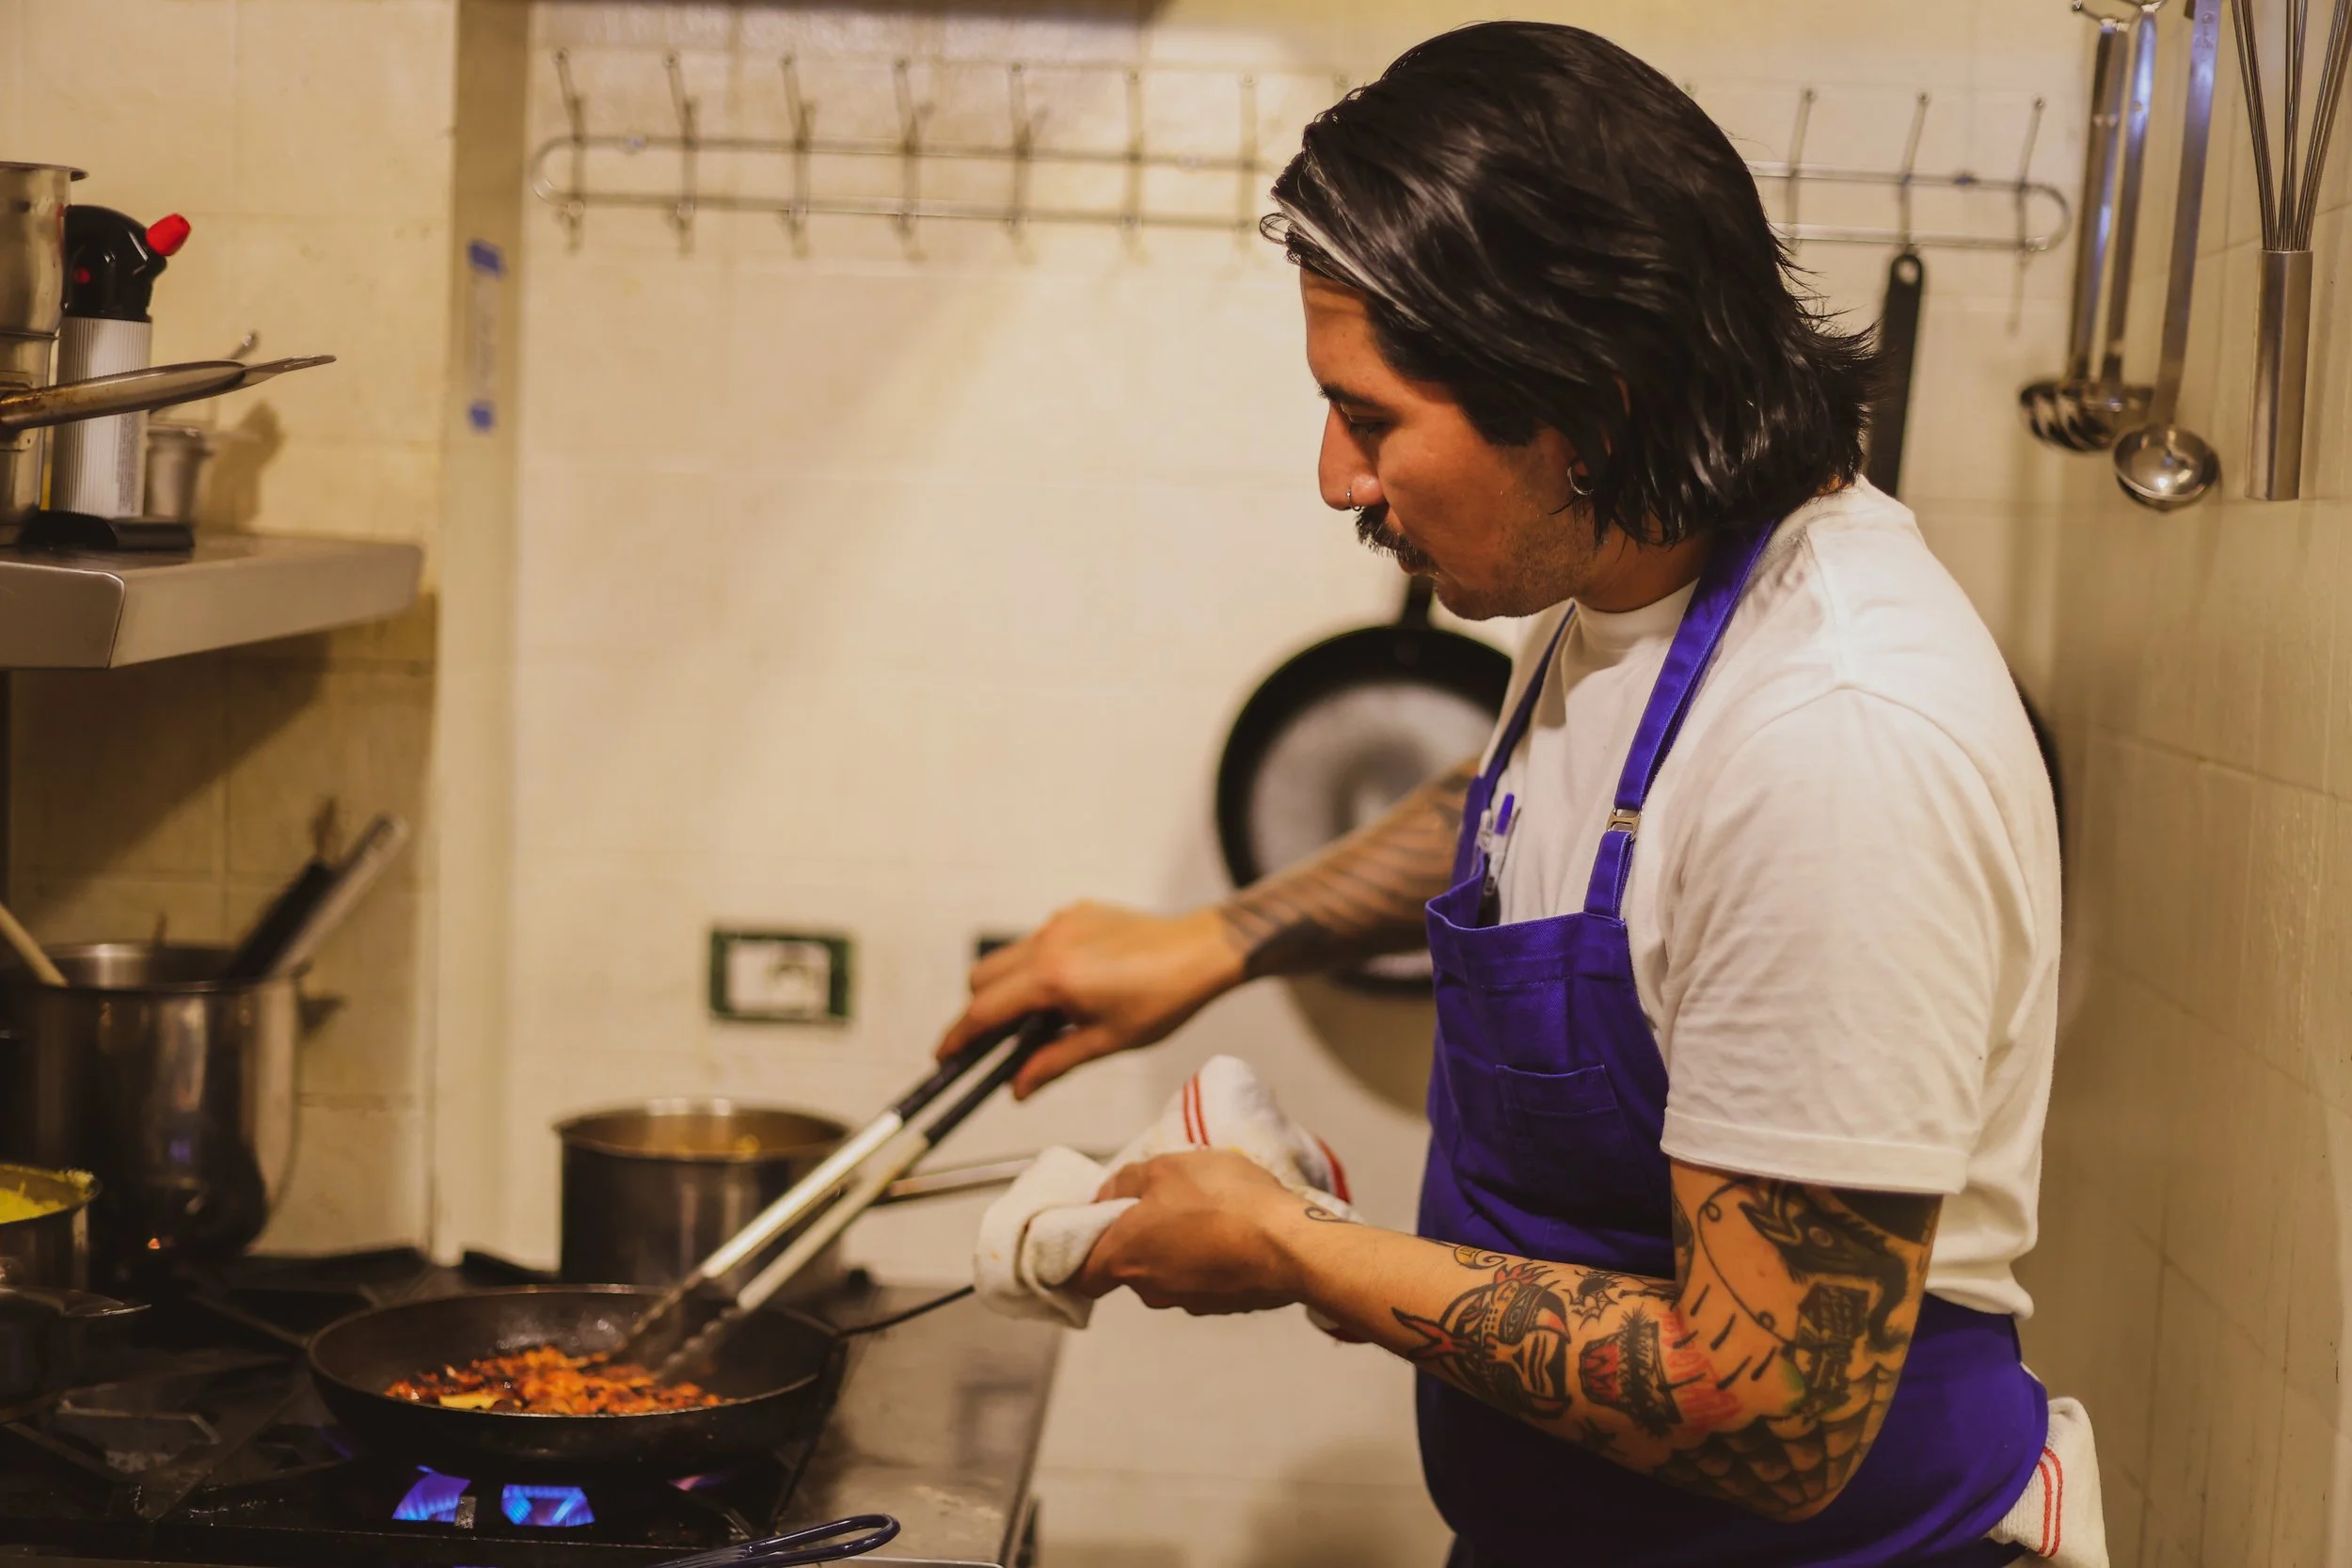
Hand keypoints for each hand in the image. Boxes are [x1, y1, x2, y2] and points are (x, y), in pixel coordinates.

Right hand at [936, 903, 1245, 1097]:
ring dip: (1008, 987)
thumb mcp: (1107, 1041)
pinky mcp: (1077, 912)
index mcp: (1053, 978)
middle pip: (982, 978)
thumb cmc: (1162, 1000)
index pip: (985, 1010)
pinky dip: (1037, 965)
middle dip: (980, 1011)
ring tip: (1039, 1018)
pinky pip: (1038, 940)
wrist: (1203, 951)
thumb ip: (1053, 1063)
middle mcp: (1048, 943)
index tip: (946, 1057)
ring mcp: (1061, 923)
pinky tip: (1070, 987)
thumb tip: (1016, 1088)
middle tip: (993, 1044)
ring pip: (1007, 957)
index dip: (959, 1037)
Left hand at [1072, 1150, 1303, 1313]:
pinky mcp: (1226, 1306)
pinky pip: (1205, 1280)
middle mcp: (1150, 1290)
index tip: (1100, 1227)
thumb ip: (1126, 1182)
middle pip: (1130, 1268)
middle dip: (1142, 1239)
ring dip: (1180, 1248)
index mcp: (1123, 1259)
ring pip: (1169, 1272)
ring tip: (1210, 1212)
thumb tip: (1106, 1197)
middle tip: (1166, 1202)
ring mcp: (1190, 1303)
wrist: (1289, 1244)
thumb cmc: (1219, 1199)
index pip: (1082, 1276)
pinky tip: (1234, 1232)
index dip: (1085, 1252)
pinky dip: (1211, 1260)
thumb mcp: (1166, 1168)